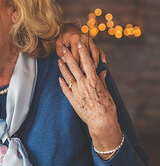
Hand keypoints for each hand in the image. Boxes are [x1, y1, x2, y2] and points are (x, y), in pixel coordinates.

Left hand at [56, 24, 105, 67]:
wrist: (67, 27)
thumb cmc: (61, 36)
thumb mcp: (57, 42)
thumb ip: (60, 51)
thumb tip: (65, 60)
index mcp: (75, 38)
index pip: (76, 54)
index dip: (75, 64)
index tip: (75, 72)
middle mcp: (84, 38)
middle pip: (86, 54)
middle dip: (85, 64)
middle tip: (84, 74)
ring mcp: (89, 39)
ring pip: (94, 51)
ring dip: (94, 61)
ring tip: (94, 69)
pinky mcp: (92, 41)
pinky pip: (98, 48)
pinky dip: (101, 55)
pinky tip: (103, 61)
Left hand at [57, 42, 122, 158]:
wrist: (101, 121)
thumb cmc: (107, 106)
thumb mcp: (106, 91)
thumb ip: (102, 79)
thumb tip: (101, 70)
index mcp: (93, 80)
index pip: (87, 62)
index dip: (83, 52)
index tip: (79, 43)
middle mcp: (84, 84)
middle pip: (74, 67)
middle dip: (68, 56)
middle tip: (63, 48)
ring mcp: (76, 91)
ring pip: (67, 76)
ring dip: (62, 67)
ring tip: (58, 60)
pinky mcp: (72, 99)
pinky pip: (65, 89)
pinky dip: (62, 82)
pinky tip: (59, 77)